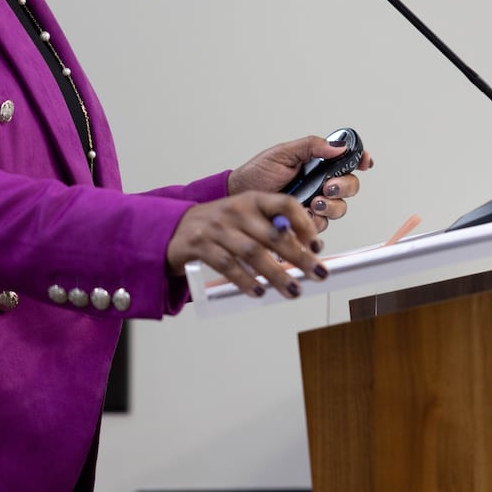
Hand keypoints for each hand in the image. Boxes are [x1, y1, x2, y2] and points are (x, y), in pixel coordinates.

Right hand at [166, 192, 327, 298]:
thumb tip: (305, 253)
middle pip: (273, 234)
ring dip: (276, 274)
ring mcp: (217, 227)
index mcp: (253, 199)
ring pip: (253, 252)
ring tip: (293, 289)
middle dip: (299, 256)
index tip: (317, 246)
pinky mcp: (200, 245)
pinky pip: (228, 265)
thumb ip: (271, 230)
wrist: (175, 228)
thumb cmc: (219, 226)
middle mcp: (236, 209)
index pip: (285, 204)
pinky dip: (245, 281)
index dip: (305, 224)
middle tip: (317, 273)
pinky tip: (258, 292)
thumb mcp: (246, 218)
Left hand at [228, 135, 370, 232]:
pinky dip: (315, 222)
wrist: (237, 197)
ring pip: (339, 208)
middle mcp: (320, 183)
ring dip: (332, 206)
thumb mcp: (282, 153)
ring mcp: (315, 203)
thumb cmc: (257, 173)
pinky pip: (322, 226)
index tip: (364, 162)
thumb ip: (311, 146)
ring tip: (315, 203)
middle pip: (350, 185)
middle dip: (345, 186)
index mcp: (317, 163)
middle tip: (328, 187)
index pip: (346, 160)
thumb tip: (337, 145)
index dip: (360, 160)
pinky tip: (304, 216)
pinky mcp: (306, 223)